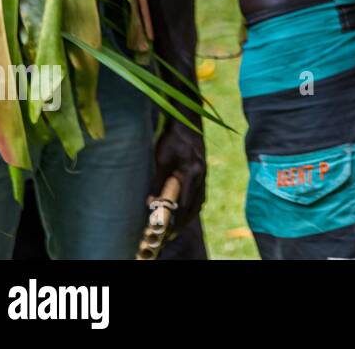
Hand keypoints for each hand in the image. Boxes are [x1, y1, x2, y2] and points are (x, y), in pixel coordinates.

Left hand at [150, 121, 205, 235]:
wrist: (188, 120)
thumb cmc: (173, 137)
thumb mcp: (162, 158)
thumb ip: (158, 181)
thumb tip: (150, 202)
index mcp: (192, 172)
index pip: (185, 203)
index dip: (176, 219)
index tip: (167, 231)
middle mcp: (202, 174)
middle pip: (195, 205)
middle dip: (184, 221)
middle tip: (172, 234)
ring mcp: (204, 172)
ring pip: (200, 200)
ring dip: (190, 214)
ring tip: (178, 225)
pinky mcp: (203, 170)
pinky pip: (200, 192)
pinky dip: (194, 204)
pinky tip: (186, 207)